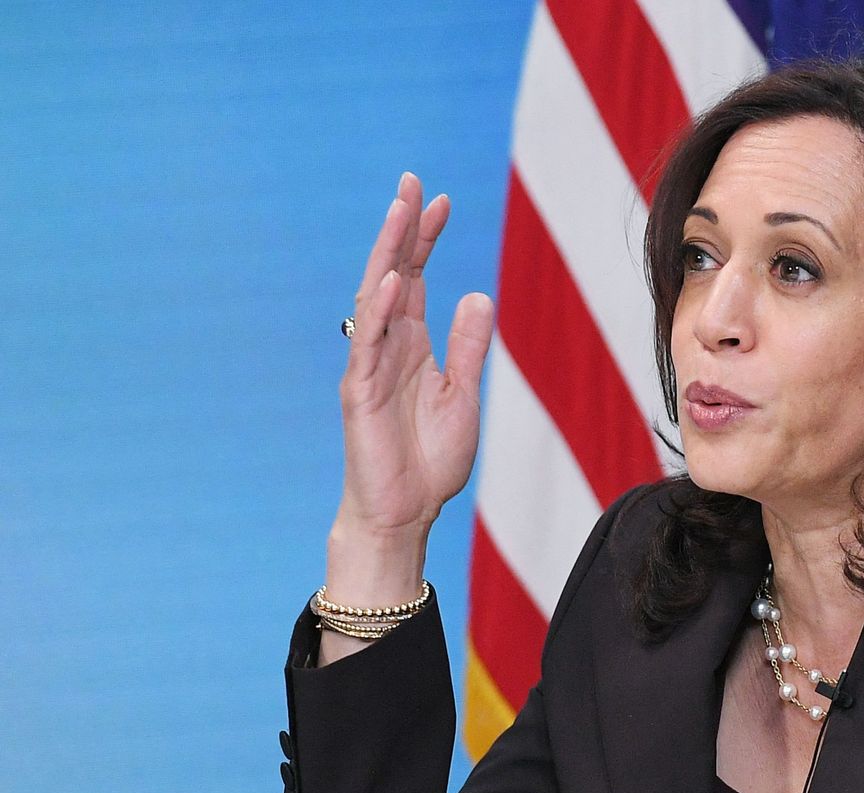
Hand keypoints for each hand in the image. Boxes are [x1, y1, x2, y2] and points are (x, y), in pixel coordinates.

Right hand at [336, 173, 494, 541]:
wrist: (406, 512)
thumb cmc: (430, 459)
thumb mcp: (463, 394)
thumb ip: (468, 346)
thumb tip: (477, 295)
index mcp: (414, 343)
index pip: (418, 277)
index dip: (427, 239)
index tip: (443, 199)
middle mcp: (388, 345)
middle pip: (393, 273)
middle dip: (403, 228)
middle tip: (413, 181)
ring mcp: (369, 365)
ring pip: (375, 298)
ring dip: (388, 255)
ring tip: (400, 212)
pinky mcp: (359, 393)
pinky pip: (367, 346)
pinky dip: (381, 314)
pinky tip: (394, 284)